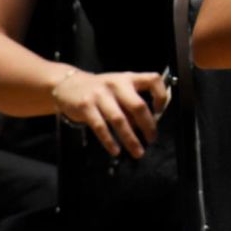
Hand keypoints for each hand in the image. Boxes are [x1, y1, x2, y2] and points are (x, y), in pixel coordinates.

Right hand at [51, 69, 169, 158]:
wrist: (69, 85)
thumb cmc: (101, 90)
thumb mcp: (119, 90)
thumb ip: (131, 105)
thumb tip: (145, 126)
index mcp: (128, 78)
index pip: (152, 80)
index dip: (160, 95)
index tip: (160, 111)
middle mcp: (116, 84)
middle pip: (137, 106)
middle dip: (147, 125)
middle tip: (152, 139)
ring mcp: (100, 95)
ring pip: (119, 120)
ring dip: (130, 139)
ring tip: (137, 151)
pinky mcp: (85, 106)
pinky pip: (100, 127)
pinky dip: (109, 141)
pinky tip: (116, 150)